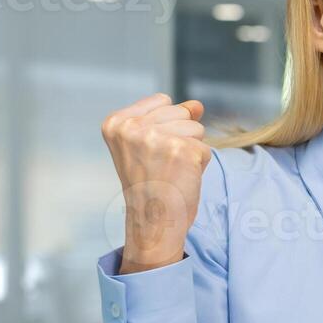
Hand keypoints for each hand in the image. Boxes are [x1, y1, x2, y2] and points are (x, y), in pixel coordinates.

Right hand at [101, 93, 209, 272]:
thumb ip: (170, 118)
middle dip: (180, 137)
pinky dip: (199, 165)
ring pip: (196, 128)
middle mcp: (133, 127)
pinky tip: (181, 179)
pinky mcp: (182, 151)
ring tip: (171, 171)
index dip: (165, 126)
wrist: (153, 222)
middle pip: (181, 112)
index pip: (162, 101)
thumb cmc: (150, 186)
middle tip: (162, 165)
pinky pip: (205, 148)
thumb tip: (197, 105)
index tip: (150, 153)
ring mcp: (157, 138)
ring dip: (191, 151)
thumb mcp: (149, 145)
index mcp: (117, 122)